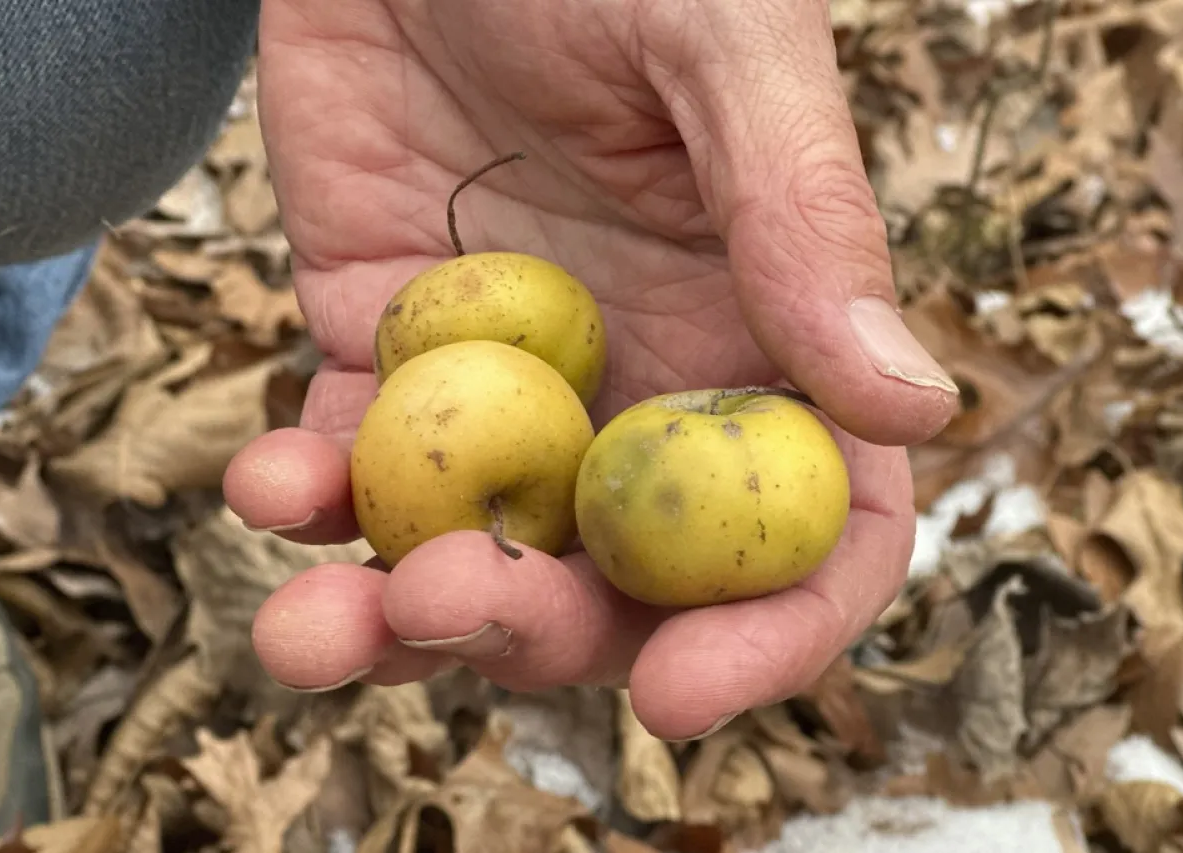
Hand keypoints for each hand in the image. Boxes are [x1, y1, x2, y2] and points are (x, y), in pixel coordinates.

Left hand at [223, 0, 958, 740]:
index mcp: (759, 340)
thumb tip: (913, 404)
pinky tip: (269, 489)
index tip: (677, 696)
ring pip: (468, 551)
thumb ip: (806, 220)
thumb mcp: (722, 50)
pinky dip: (301, 505)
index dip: (766, 636)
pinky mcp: (377, 347)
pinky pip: (342, 465)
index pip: (812, 533)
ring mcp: (504, 384)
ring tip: (314, 627)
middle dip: (534, 633)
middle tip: (446, 608)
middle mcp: (639, 387)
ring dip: (387, 615)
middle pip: (619, 583)